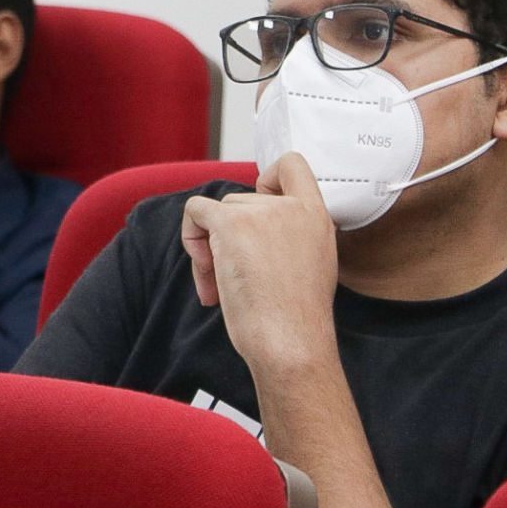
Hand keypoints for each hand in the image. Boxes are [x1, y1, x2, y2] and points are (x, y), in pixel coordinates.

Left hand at [180, 152, 338, 372]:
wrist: (291, 342)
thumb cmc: (296, 319)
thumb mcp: (310, 265)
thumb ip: (289, 237)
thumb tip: (250, 234)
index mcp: (316, 217)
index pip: (292, 166)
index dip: (267, 179)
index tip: (257, 210)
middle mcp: (290, 208)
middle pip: (240, 198)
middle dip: (227, 236)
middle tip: (232, 278)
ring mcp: (261, 212)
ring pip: (216, 212)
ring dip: (210, 249)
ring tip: (222, 288)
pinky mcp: (232, 222)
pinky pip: (195, 211)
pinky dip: (190, 237)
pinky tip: (205, 271)